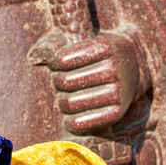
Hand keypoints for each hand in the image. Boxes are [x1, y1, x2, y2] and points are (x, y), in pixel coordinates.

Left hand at [30, 31, 145, 132]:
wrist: (133, 70)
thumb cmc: (100, 55)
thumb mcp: (88, 42)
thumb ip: (60, 45)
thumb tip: (32, 57)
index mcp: (106, 47)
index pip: (64, 59)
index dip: (56, 63)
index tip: (58, 64)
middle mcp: (114, 68)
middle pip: (65, 82)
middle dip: (57, 82)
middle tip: (60, 82)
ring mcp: (118, 91)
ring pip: (69, 103)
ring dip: (61, 102)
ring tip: (64, 98)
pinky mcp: (117, 113)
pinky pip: (80, 123)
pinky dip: (70, 122)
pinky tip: (69, 116)